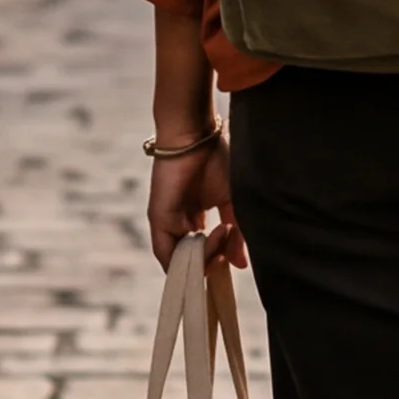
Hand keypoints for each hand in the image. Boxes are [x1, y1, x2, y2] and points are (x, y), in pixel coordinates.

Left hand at [146, 131, 240, 266]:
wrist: (197, 135)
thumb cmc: (215, 160)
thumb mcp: (232, 202)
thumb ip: (236, 235)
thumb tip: (240, 263)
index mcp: (193, 220)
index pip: (204, 254)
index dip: (220, 259)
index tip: (238, 255)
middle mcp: (178, 224)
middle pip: (192, 262)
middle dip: (214, 261)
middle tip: (231, 248)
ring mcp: (166, 223)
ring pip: (180, 262)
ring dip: (206, 258)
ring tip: (224, 236)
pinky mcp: (158, 219)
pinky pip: (167, 254)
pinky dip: (189, 258)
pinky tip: (210, 240)